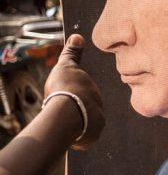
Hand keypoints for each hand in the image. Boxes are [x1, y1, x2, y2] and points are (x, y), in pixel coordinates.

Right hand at [44, 34, 103, 149]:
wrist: (67, 113)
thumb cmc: (64, 88)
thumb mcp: (66, 67)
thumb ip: (72, 53)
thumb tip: (78, 36)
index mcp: (94, 91)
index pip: (85, 94)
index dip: (73, 94)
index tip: (64, 96)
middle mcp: (100, 107)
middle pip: (86, 109)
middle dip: (76, 110)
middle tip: (60, 110)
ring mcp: (98, 122)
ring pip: (87, 124)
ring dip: (77, 125)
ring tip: (63, 123)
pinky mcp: (93, 137)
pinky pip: (85, 139)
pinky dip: (77, 138)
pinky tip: (67, 135)